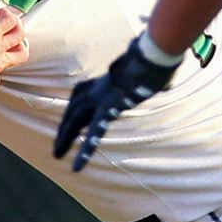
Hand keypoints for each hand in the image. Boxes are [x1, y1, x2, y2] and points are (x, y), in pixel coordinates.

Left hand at [53, 36, 179, 171]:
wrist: (153, 55)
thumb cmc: (154, 61)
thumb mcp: (145, 72)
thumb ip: (149, 81)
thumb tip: (166, 84)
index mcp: (103, 81)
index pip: (79, 96)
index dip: (71, 110)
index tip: (65, 123)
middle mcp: (97, 89)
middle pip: (73, 110)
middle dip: (63, 129)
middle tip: (56, 148)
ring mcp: (101, 98)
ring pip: (76, 121)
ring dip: (65, 139)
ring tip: (57, 156)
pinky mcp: (109, 109)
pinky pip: (94, 133)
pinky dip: (85, 150)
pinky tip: (77, 166)